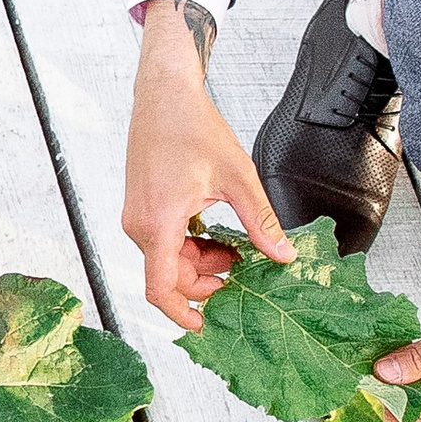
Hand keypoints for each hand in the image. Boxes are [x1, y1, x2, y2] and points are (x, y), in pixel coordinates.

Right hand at [121, 4, 292, 329]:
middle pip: (170, 277)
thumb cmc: (192, 127)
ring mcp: (137, 218)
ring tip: (235, 249)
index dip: (182, 314)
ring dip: (201, 262)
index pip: (160, 289)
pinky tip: (216, 233)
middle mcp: (140, 226)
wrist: (164, 95)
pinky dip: (191, 245)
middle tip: (243, 272)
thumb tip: (283, 256)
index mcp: (157, 224)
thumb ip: (260, 222)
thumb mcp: (237, 177)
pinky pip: (164, 243)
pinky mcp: (142, 210)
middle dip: (206, 281)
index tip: (205, 327)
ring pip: (168, 260)